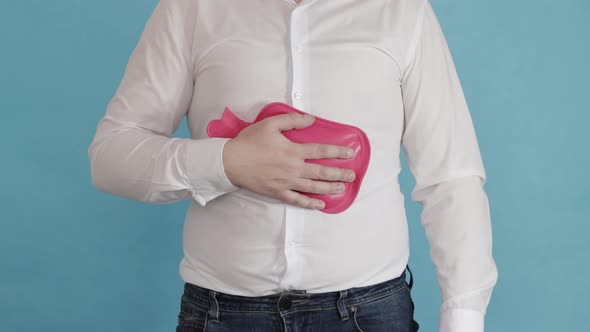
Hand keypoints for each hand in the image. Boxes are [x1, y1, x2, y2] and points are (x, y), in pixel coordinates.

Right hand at [222, 112, 355, 209]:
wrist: (230, 162)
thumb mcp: (270, 124)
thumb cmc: (249, 141)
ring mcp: (286, 182)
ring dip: (330, 188)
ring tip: (342, 188)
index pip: (321, 151)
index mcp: (293, 151)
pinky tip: (320, 204)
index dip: (338, 152)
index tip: (350, 153)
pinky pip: (297, 200)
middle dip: (340, 174)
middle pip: (322, 172)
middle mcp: (293, 168)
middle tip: (352, 175)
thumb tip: (311, 119)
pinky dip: (310, 203)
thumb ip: (292, 120)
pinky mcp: (278, 192)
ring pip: (313, 187)